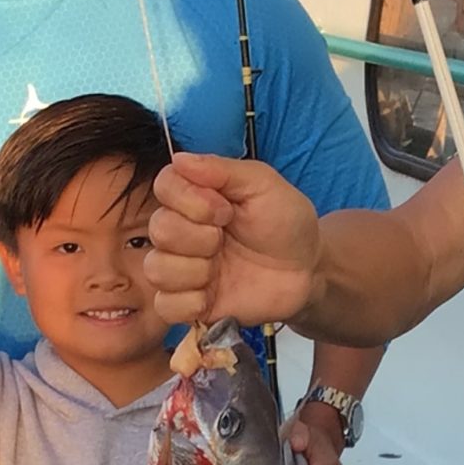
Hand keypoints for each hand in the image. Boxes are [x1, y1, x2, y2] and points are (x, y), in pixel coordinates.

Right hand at [144, 152, 321, 328]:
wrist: (307, 271)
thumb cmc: (286, 223)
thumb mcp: (263, 185)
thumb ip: (223, 170)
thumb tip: (179, 159)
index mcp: (195, 198)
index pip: (164, 186)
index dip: (190, 200)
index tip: (226, 210)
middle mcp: (182, 232)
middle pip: (159, 229)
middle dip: (200, 238)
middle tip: (228, 241)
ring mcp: (183, 270)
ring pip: (156, 269)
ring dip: (194, 271)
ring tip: (221, 271)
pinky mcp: (190, 304)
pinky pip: (165, 306)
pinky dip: (188, 302)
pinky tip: (211, 297)